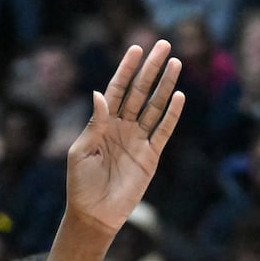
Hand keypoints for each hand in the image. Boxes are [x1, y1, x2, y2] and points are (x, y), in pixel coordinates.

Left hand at [64, 40, 184, 235]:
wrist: (94, 215)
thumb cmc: (80, 185)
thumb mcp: (81, 152)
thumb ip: (94, 124)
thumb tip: (100, 94)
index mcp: (102, 124)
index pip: (117, 90)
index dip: (126, 69)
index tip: (136, 48)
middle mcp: (122, 127)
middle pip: (140, 92)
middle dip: (151, 69)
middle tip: (164, 45)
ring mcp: (138, 140)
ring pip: (154, 107)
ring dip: (165, 85)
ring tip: (175, 63)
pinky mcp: (150, 156)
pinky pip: (163, 131)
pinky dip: (171, 115)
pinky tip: (179, 96)